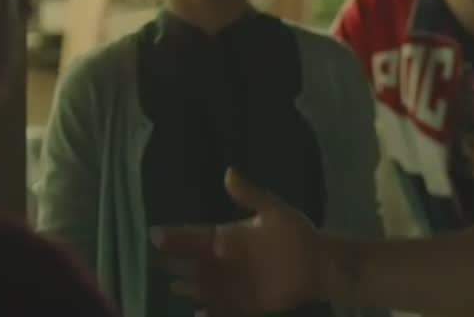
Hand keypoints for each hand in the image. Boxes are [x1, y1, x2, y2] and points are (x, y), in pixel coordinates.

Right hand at [152, 167, 324, 314]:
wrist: (320, 263)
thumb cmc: (297, 233)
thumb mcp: (274, 211)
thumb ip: (250, 195)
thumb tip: (228, 171)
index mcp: (226, 239)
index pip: (194, 237)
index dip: (174, 236)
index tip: (154, 234)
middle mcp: (223, 263)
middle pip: (191, 264)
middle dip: (173, 264)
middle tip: (155, 262)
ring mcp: (231, 285)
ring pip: (201, 289)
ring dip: (189, 289)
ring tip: (176, 287)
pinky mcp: (244, 306)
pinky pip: (222, 312)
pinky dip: (210, 314)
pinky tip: (199, 314)